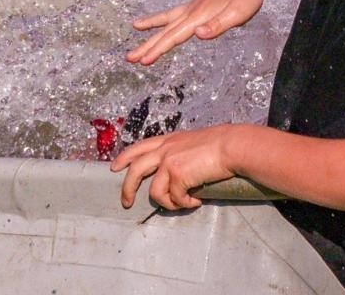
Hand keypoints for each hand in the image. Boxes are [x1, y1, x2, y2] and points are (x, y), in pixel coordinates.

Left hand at [113, 125, 240, 210]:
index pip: (139, 147)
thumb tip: (178, 176)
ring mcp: (169, 161)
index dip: (124, 157)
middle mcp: (165, 148)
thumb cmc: (219, 145)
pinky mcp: (177, 174)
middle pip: (136, 169)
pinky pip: (175, 198)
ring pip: (154, 191)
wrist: (230, 145)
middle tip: (126, 203)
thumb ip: (180, 154)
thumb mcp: (193, 143)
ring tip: (181, 204)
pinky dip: (185, 204)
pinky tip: (196, 201)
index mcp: (168, 140)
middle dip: (127, 188)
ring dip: (167, 203)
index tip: (114, 167)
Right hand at [127, 0, 272, 65]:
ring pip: (167, 19)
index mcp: (198, 16)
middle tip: (129, 58)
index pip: (174, 37)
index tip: (143, 62)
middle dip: (147, 45)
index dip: (158, 50)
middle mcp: (192, 10)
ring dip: (151, 27)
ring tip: (134, 27)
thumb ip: (217, 25)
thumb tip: (198, 35)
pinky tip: (162, 20)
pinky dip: (163, 17)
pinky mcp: (199, 4)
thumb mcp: (238, 14)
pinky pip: (175, 13)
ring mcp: (194, 6)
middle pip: (165, 31)